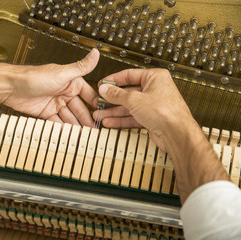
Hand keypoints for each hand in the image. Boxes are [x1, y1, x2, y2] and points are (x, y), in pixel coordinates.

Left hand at [0, 49, 99, 126]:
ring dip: (77, 126)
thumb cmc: (33, 77)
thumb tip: (96, 53)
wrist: (10, 87)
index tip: (104, 114)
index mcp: (70, 83)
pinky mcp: (46, 113)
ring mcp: (55, 104)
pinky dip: (63, 129)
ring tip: (84, 136)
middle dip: (87, 120)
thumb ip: (80, 67)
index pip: (88, 95)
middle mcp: (64, 93)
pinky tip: (70, 135)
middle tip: (95, 131)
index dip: (96, 105)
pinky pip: (57, 122)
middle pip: (79, 109)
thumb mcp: (61, 73)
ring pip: (70, 117)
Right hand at [95, 68, 229, 203]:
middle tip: (99, 102)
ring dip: (113, 111)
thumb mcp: (134, 99)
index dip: (114, 80)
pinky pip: (132, 117)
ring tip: (100, 115)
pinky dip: (121, 120)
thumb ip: (117, 94)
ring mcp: (153, 105)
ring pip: (129, 107)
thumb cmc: (165, 112)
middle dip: (112, 99)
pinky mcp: (151, 119)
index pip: (129, 75)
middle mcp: (155, 90)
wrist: (177, 134)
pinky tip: (110, 121)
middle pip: (128, 92)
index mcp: (155, 78)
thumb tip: (106, 89)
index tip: (103, 84)